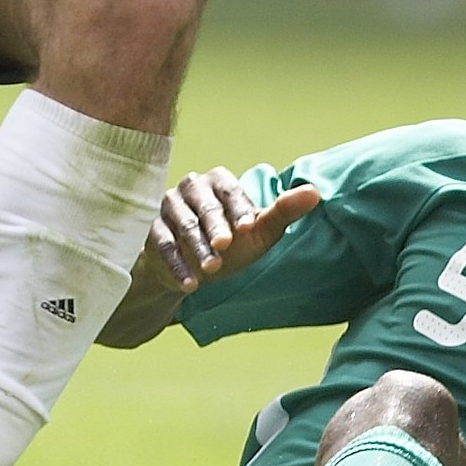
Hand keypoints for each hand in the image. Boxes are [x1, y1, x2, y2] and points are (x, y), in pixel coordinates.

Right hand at [145, 171, 322, 299]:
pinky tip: (190, 284)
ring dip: (196, 248)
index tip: (247, 229)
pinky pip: (162, 246)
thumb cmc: (231, 245)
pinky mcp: (151, 231)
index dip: (238, 209)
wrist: (193, 270)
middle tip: (225, 247)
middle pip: (202, 206)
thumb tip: (314, 192)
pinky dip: (177, 266)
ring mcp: (167, 208)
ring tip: (210, 270)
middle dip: (214, 228)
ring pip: (182, 225)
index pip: (228, 191)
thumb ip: (284, 210)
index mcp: (218, 181)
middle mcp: (190, 188)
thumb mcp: (258, 231)